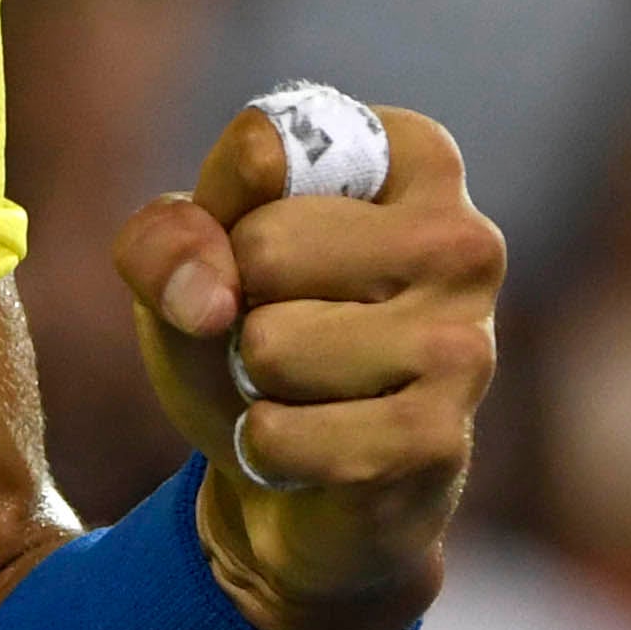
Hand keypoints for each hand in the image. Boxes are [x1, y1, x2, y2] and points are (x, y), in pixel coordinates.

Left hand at [111, 102, 502, 629]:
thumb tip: (208, 300)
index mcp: (414, 160)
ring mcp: (466, 343)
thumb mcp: (184, 263)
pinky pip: (285, 433)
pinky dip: (264, 448)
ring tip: (301, 390)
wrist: (295, 480)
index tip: (254, 250)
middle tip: (281, 333)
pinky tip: (306, 449)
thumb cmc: (252, 334)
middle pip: (264, 244)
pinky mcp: (440, 438)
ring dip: (255, 382)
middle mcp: (464, 239)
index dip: (219, 216)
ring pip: (272, 343)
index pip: (263, 149)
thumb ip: (165, 241)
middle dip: (238, 304)